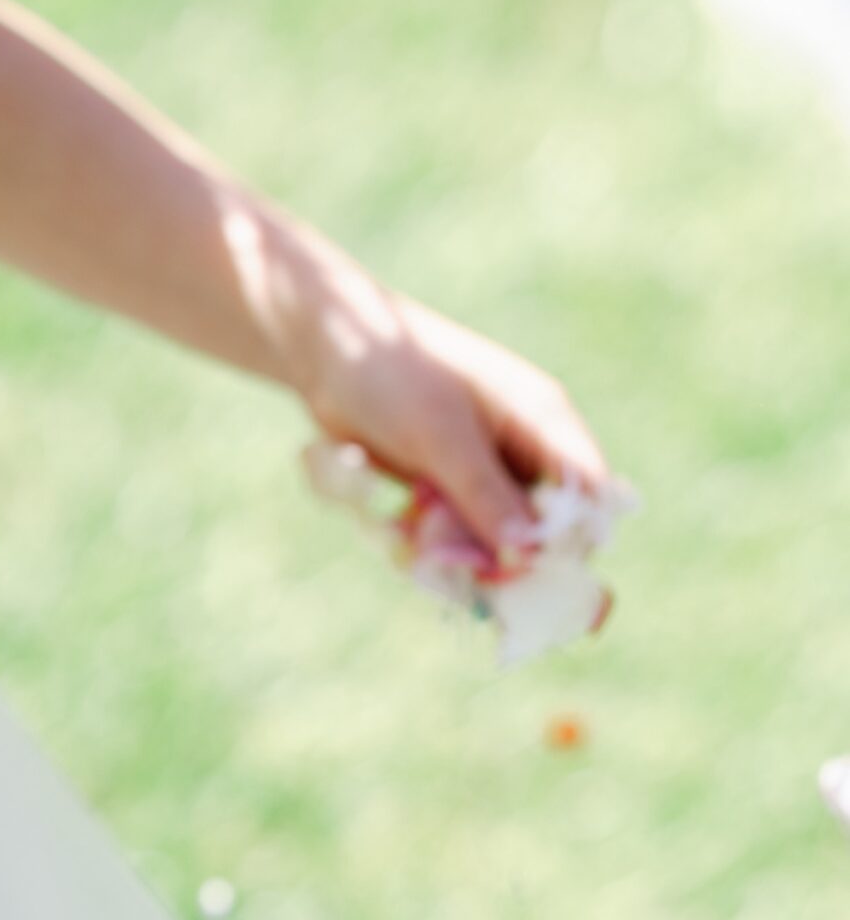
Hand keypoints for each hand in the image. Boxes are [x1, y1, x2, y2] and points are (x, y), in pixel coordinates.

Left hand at [292, 247, 607, 556]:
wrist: (327, 351)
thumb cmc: (393, 374)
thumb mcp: (440, 435)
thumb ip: (485, 493)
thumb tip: (529, 551)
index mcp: (543, 417)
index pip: (590, 491)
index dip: (571, 537)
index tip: (527, 568)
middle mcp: (525, 447)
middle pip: (545, 526)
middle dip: (503, 553)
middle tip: (459, 564)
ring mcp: (487, 470)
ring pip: (497, 538)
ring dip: (460, 550)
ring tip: (411, 534)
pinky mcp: (451, 486)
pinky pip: (459, 534)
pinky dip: (432, 542)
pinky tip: (399, 529)